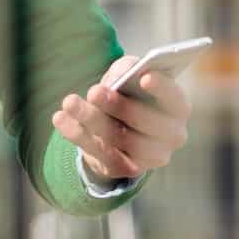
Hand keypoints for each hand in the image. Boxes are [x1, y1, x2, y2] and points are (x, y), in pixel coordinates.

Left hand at [52, 56, 192, 181]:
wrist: (117, 125)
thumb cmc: (128, 91)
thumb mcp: (129, 74)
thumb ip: (128, 69)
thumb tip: (121, 75)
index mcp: (178, 108)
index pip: (176, 100)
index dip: (162, 89)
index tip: (144, 77)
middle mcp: (172, 136)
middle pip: (148, 124)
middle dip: (119, 107)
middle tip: (94, 91)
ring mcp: (151, 157)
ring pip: (121, 140)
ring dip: (93, 120)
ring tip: (69, 102)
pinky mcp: (125, 169)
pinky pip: (100, 154)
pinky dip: (78, 135)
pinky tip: (61, 118)